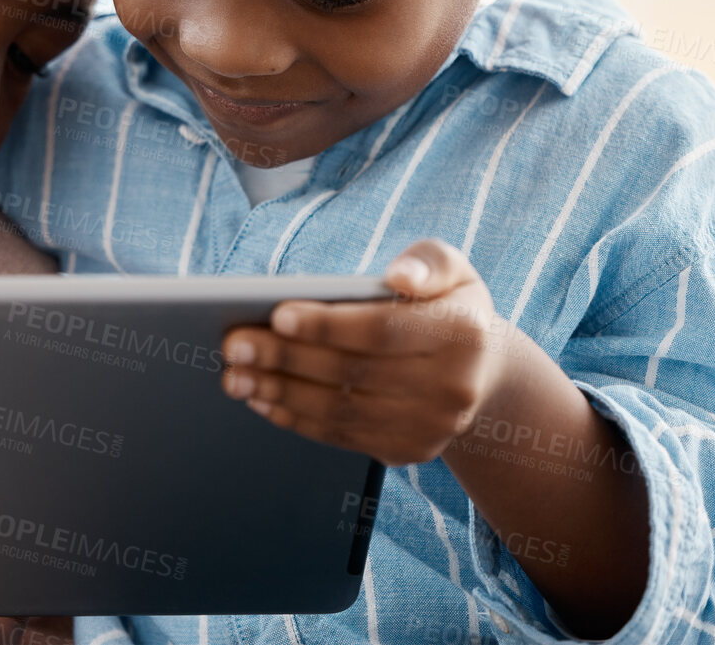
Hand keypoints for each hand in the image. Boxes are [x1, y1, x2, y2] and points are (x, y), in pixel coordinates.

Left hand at [220, 239, 512, 465]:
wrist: (480, 371)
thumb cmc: (446, 305)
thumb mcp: (452, 269)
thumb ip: (429, 261)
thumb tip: (401, 276)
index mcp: (463, 334)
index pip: (381, 330)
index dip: (327, 325)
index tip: (276, 314)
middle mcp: (453, 388)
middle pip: (352, 374)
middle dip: (286, 359)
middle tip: (234, 345)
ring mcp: (431, 427)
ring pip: (341, 411)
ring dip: (280, 394)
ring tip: (235, 375)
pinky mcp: (408, 451)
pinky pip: (341, 436)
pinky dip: (296, 418)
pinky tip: (262, 397)